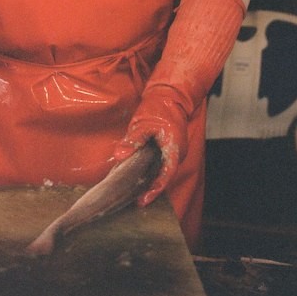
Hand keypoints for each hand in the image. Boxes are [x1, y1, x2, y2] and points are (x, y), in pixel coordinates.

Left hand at [113, 85, 188, 204]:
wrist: (170, 96)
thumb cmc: (159, 108)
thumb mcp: (142, 123)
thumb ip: (132, 140)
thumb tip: (119, 156)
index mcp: (173, 149)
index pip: (166, 175)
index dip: (154, 190)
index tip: (143, 200)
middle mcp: (176, 154)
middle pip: (164, 176)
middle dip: (149, 188)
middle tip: (134, 199)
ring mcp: (174, 152)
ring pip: (161, 171)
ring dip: (149, 180)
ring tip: (134, 191)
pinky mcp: (169, 150)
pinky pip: (160, 164)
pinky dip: (150, 171)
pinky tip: (137, 175)